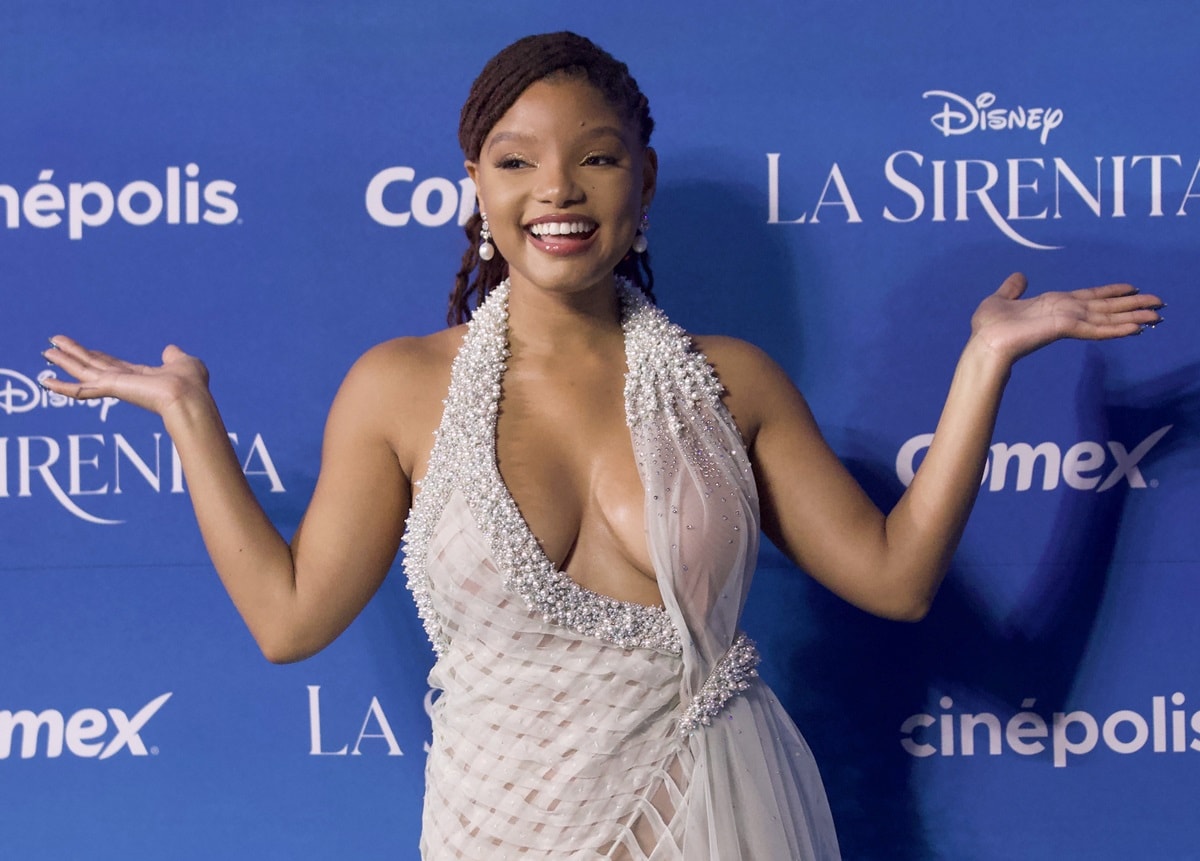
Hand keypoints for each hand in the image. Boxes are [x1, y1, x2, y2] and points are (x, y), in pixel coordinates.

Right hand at [42, 336, 210, 416]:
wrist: (190, 397)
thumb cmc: (191, 384)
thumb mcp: (183, 363)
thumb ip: (174, 356)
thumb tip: (170, 350)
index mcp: (140, 376)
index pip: (112, 365)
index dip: (96, 356)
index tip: (83, 350)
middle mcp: (125, 382)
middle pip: (93, 365)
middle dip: (73, 355)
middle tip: (52, 346)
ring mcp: (117, 386)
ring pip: (83, 371)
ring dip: (64, 361)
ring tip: (46, 352)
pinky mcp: (112, 389)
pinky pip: (82, 389)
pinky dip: (63, 387)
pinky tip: (46, 382)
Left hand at [969, 273, 1163, 364]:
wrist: (984, 343)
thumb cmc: (989, 327)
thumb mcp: (1000, 299)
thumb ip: (1013, 289)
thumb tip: (1020, 276)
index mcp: (1054, 305)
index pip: (1089, 297)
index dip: (1110, 292)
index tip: (1131, 288)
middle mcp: (1065, 313)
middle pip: (1105, 307)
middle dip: (1132, 305)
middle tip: (1159, 302)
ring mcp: (1067, 322)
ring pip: (1107, 318)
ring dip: (1132, 316)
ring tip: (1157, 315)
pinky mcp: (1064, 329)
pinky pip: (1096, 328)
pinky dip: (1116, 328)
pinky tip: (1136, 327)